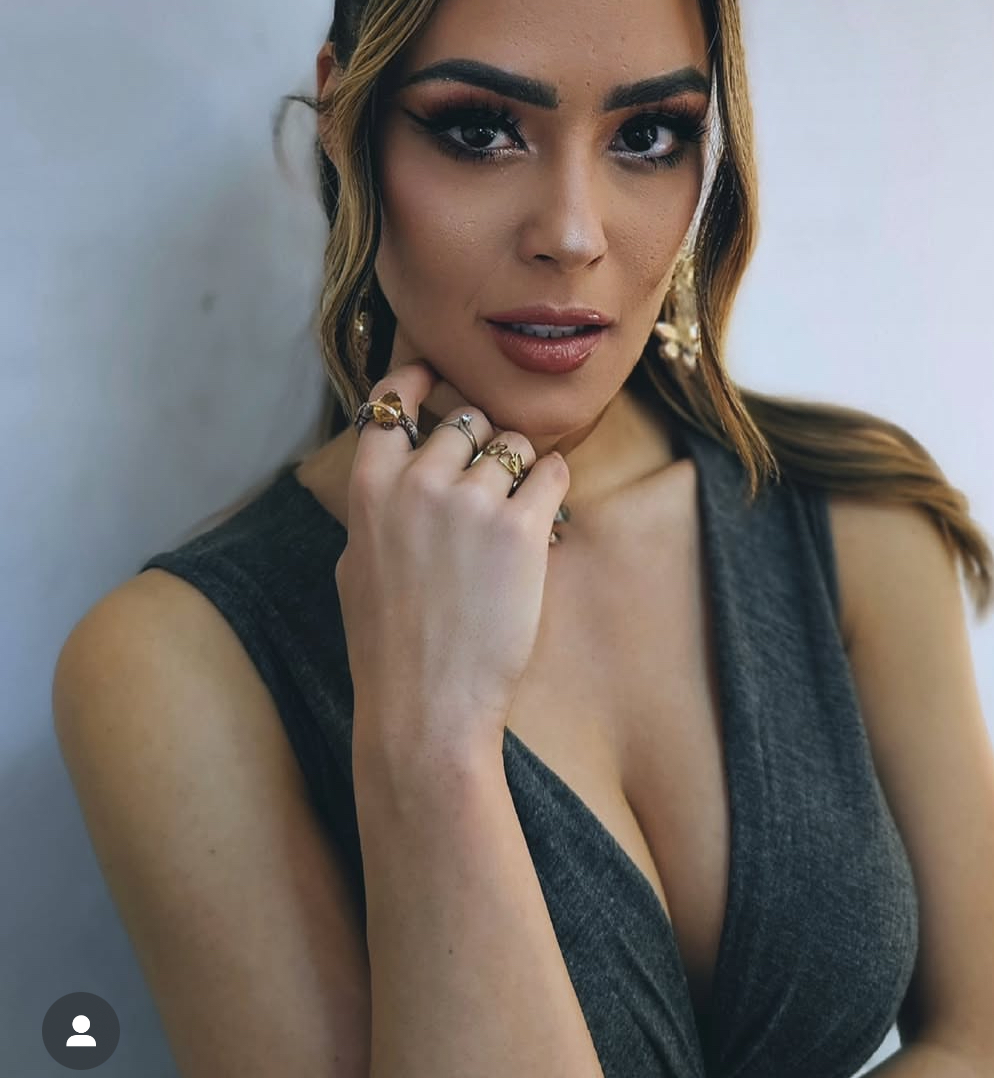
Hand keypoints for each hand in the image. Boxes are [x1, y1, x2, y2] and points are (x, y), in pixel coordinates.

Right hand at [335, 360, 569, 772]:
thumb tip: (398, 470)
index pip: (391, 401)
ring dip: (521, 467)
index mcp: (369, 489)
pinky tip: (545, 514)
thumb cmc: (388, 647)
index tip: (434, 372)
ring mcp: (472, 502)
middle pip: (465, 419)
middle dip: (483, 441)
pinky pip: (552, 472)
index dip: (417, 379)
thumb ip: (378, 509)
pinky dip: (552, 486)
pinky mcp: (521, 529)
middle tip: (491, 477)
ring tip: (515, 510)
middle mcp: (418, 482)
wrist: (426, 706)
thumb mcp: (358, 566)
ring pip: (514, 443)